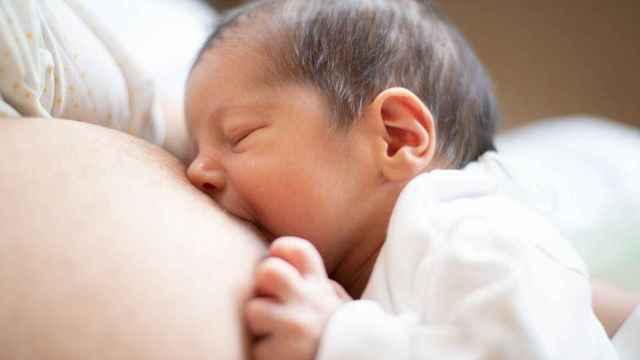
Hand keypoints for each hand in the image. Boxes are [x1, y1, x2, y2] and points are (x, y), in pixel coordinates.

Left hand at [245, 237, 351, 359]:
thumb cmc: (339, 339)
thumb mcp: (339, 305)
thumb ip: (320, 286)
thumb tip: (294, 268)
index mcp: (320, 287)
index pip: (298, 250)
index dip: (281, 250)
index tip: (278, 266)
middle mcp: (310, 301)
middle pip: (268, 270)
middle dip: (261, 286)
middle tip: (269, 304)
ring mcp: (296, 326)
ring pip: (253, 310)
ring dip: (258, 326)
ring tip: (275, 336)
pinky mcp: (283, 354)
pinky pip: (256, 348)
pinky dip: (265, 355)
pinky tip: (282, 356)